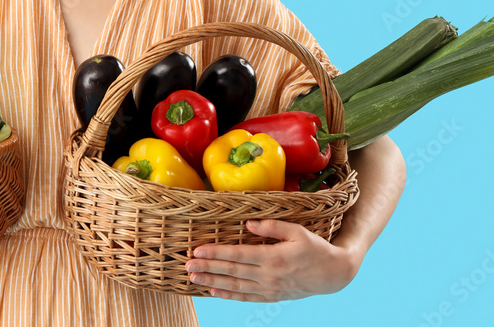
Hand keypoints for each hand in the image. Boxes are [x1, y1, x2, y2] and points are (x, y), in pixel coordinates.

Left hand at [185, 219, 359, 301]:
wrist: (334, 275)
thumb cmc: (315, 248)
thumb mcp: (297, 231)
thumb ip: (272, 227)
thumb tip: (248, 223)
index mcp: (273, 257)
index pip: (237, 254)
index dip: (216, 253)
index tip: (197, 251)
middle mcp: (269, 275)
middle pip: (232, 271)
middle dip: (208, 268)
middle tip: (187, 266)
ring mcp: (270, 288)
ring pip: (236, 286)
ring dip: (213, 282)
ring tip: (194, 279)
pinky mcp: (272, 296)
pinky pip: (246, 298)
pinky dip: (228, 295)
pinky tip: (213, 291)